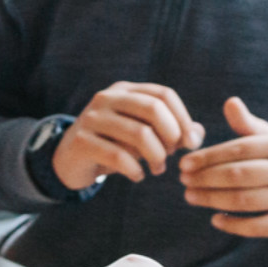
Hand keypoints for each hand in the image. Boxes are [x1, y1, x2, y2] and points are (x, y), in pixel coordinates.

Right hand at [51, 82, 204, 189]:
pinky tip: (137, 176)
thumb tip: (196, 135)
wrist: (71, 159)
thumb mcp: (142, 133)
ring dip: (156, 157)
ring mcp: (92, 118)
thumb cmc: (114, 144)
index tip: (190, 143)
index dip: (183, 118)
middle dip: (171, 136)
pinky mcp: (81, 141)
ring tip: (157, 169)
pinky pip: (118, 156)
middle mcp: (107, 98)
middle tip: (172, 155)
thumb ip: (172, 131)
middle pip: (153, 109)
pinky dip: (135, 170)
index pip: (164, 95)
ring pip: (139, 134)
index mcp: (125, 90)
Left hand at [178, 96, 267, 237]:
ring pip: (245, 200)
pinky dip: (236, 225)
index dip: (208, 157)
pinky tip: (215, 220)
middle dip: (205, 179)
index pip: (239, 150)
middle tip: (184, 181)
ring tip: (191, 196)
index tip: (185, 164)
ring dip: (213, 200)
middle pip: (239, 176)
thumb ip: (249, 125)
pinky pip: (260, 227)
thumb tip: (229, 103)